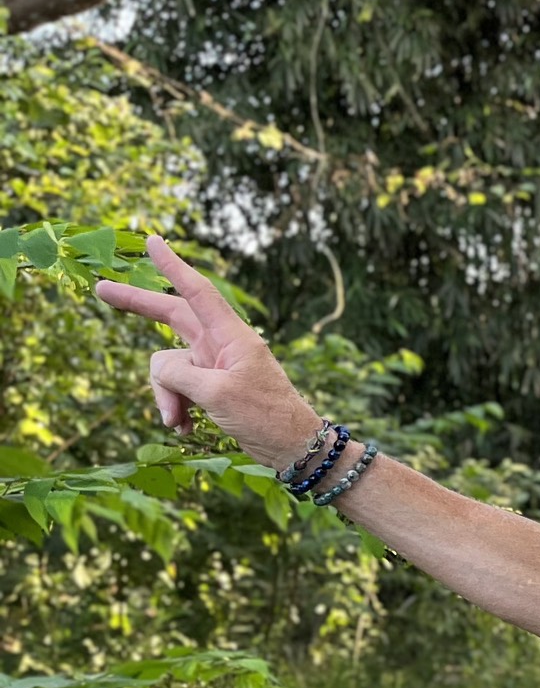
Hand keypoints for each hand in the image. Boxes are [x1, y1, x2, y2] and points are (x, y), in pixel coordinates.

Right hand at [94, 237, 319, 468]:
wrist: (290, 446)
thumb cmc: (264, 415)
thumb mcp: (216, 393)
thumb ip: (179, 375)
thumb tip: (160, 369)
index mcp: (231, 335)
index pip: (197, 292)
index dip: (173, 266)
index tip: (154, 241)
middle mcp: (221, 344)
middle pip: (170, 317)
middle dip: (137, 307)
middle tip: (101, 289)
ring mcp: (213, 365)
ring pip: (167, 367)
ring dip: (166, 396)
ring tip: (179, 421)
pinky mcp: (210, 386)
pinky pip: (177, 389)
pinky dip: (176, 407)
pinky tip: (186, 427)